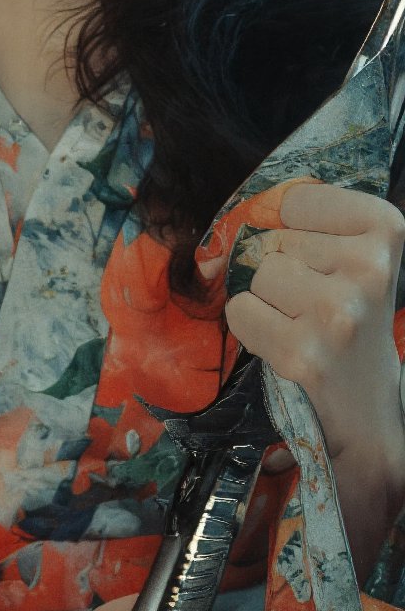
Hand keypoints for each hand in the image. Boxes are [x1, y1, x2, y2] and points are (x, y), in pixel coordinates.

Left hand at [203, 181, 404, 572]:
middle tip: (317, 306)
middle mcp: (369, 267)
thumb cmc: (354, 322)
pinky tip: (286, 344)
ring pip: (257, 276)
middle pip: (275, 240)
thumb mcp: (353, 259)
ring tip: (302, 324)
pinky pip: (241, 312)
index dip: (295, 230)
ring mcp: (337, 312)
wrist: (369, 410)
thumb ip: (304, 224)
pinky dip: (251, 328)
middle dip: (283, 270)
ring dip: (267, 301)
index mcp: (388, 229)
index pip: (299, 200)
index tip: (323, 261)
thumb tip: (223, 230)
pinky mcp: (304, 352)